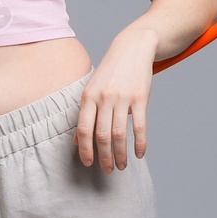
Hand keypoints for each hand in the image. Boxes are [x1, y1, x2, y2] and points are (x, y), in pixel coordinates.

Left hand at [75, 26, 158, 167]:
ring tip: (122, 165)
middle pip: (102, 135)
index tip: (88, 163)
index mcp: (88, 96)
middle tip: (108, 170)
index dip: (84, 149)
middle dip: (104, 157)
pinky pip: (139, 126)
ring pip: (119, 134)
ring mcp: (122, 98)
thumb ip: (85, 114)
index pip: (83, 129)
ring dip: (121, 154)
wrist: (133, 48)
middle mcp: (103, 98)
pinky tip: (139, 154)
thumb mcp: (92, 89)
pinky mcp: (140, 98)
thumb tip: (76, 141)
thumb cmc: (110, 72)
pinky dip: (140, 143)